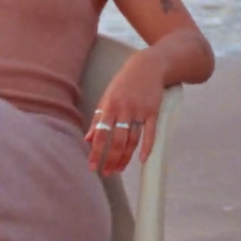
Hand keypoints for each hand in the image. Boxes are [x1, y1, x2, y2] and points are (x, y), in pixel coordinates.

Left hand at [84, 49, 166, 175]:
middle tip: (106, 173)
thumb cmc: (124, 82)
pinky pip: (150, 132)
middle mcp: (123, 110)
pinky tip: (142, 160)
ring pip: (132, 139)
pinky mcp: (153, 111)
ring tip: (119, 169)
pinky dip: (147, 147)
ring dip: (125, 157)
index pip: (100, 134)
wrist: (147, 66)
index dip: (96, 152)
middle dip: (110, 159)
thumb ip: (98, 118)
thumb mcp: (107, 97)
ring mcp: (139, 111)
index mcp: (109, 106)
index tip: (92, 166)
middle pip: (116, 140)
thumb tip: (87, 138)